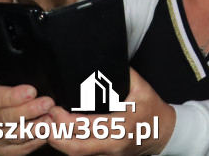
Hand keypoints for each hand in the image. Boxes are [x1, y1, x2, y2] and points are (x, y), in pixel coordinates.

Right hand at [0, 84, 53, 155]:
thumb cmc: (2, 105)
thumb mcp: (2, 92)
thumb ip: (16, 90)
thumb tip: (35, 90)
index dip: (14, 96)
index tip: (31, 92)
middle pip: (7, 118)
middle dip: (29, 110)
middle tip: (47, 104)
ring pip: (16, 135)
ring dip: (36, 126)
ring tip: (50, 118)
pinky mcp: (6, 152)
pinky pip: (24, 147)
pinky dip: (38, 139)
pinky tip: (49, 130)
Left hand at [47, 69, 174, 154]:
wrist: (164, 133)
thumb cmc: (152, 109)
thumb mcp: (142, 88)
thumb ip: (124, 75)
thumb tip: (105, 61)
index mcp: (122, 124)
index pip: (87, 126)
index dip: (66, 120)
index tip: (55, 108)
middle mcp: (114, 143)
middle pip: (76, 147)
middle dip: (55, 135)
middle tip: (45, 121)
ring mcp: (110, 153)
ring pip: (77, 154)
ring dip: (59, 143)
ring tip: (48, 128)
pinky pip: (83, 155)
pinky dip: (70, 146)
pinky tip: (61, 136)